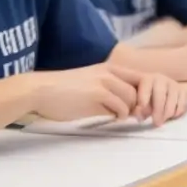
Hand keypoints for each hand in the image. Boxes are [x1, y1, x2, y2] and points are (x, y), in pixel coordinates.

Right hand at [30, 63, 186, 125]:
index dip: (146, 93)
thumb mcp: (90, 82)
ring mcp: (103, 84)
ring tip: (121, 117)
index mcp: (109, 68)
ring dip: (129, 112)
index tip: (143, 106)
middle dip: (142, 105)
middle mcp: (109, 74)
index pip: (140, 77)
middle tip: (138, 116)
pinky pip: (118, 108)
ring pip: (131, 100)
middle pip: (140, 90)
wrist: (40, 90)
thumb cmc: (64, 90)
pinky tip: (111, 118)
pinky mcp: (96, 96)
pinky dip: (119, 116)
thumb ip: (109, 88)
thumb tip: (127, 105)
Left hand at [131, 69, 186, 125]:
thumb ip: (136, 108)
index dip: (144, 96)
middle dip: (158, 109)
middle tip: (156, 123)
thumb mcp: (136, 101)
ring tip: (162, 121)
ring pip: (173, 99)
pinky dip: (178, 111)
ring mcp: (174, 85)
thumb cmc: (142, 97)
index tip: (142, 108)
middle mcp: (162, 79)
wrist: (155, 92)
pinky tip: (171, 116)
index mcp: (148, 79)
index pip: (146, 86)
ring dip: (168, 113)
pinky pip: (183, 103)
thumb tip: (142, 118)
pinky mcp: (183, 92)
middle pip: (161, 93)